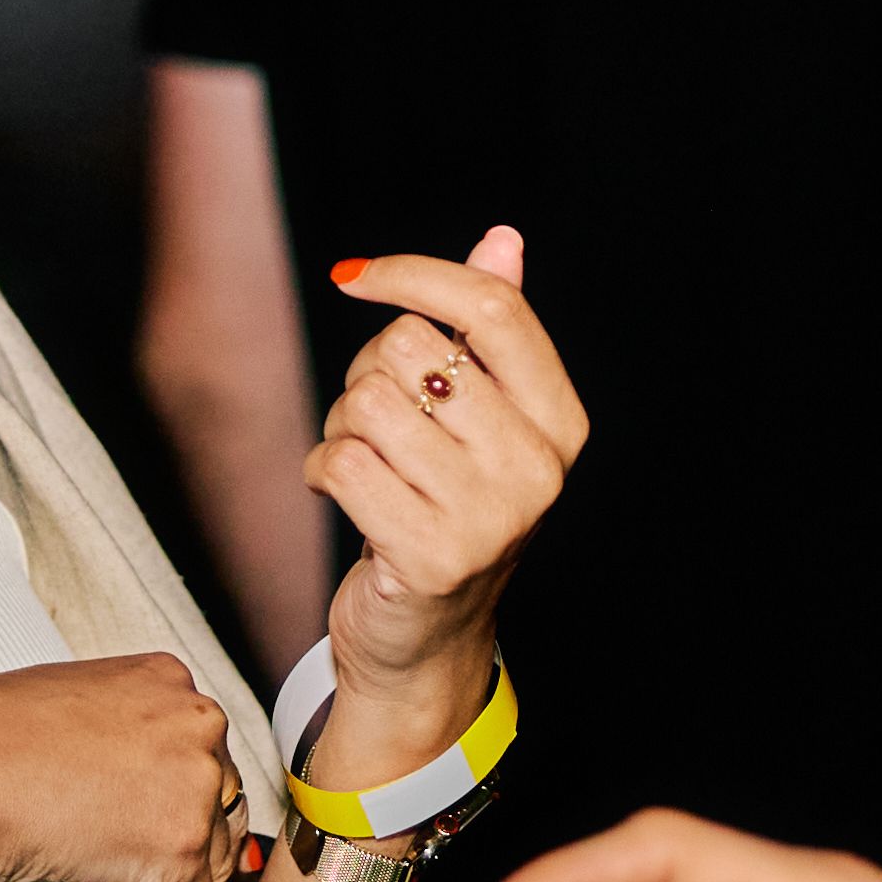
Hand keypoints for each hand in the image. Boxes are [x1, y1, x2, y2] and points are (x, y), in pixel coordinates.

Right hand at [0, 650, 253, 881]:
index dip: (200, 788)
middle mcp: (194, 725)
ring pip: (217, 854)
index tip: (201, 814)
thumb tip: (121, 766)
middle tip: (220, 876)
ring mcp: (192, 786)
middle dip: (217, 841)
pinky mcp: (178, 848)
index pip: (200, 744)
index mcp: (166, 679)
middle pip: (221, 796)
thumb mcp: (68, 698)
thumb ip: (115, 724)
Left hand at [301, 229, 583, 778]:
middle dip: (367, 375)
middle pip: (412, 350)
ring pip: (366, 403)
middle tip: (376, 425)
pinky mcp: (430, 557)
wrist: (427, 642)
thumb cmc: (447, 511)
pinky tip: (342, 498)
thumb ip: (493, 331)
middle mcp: (537, 469)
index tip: (357, 278)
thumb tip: (504, 240)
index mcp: (560, 424)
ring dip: (340, 427)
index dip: (414, 275)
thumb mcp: (482, 421)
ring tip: (364, 464)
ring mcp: (489, 517)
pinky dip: (320, 472)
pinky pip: (339, 462)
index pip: (494, 309)